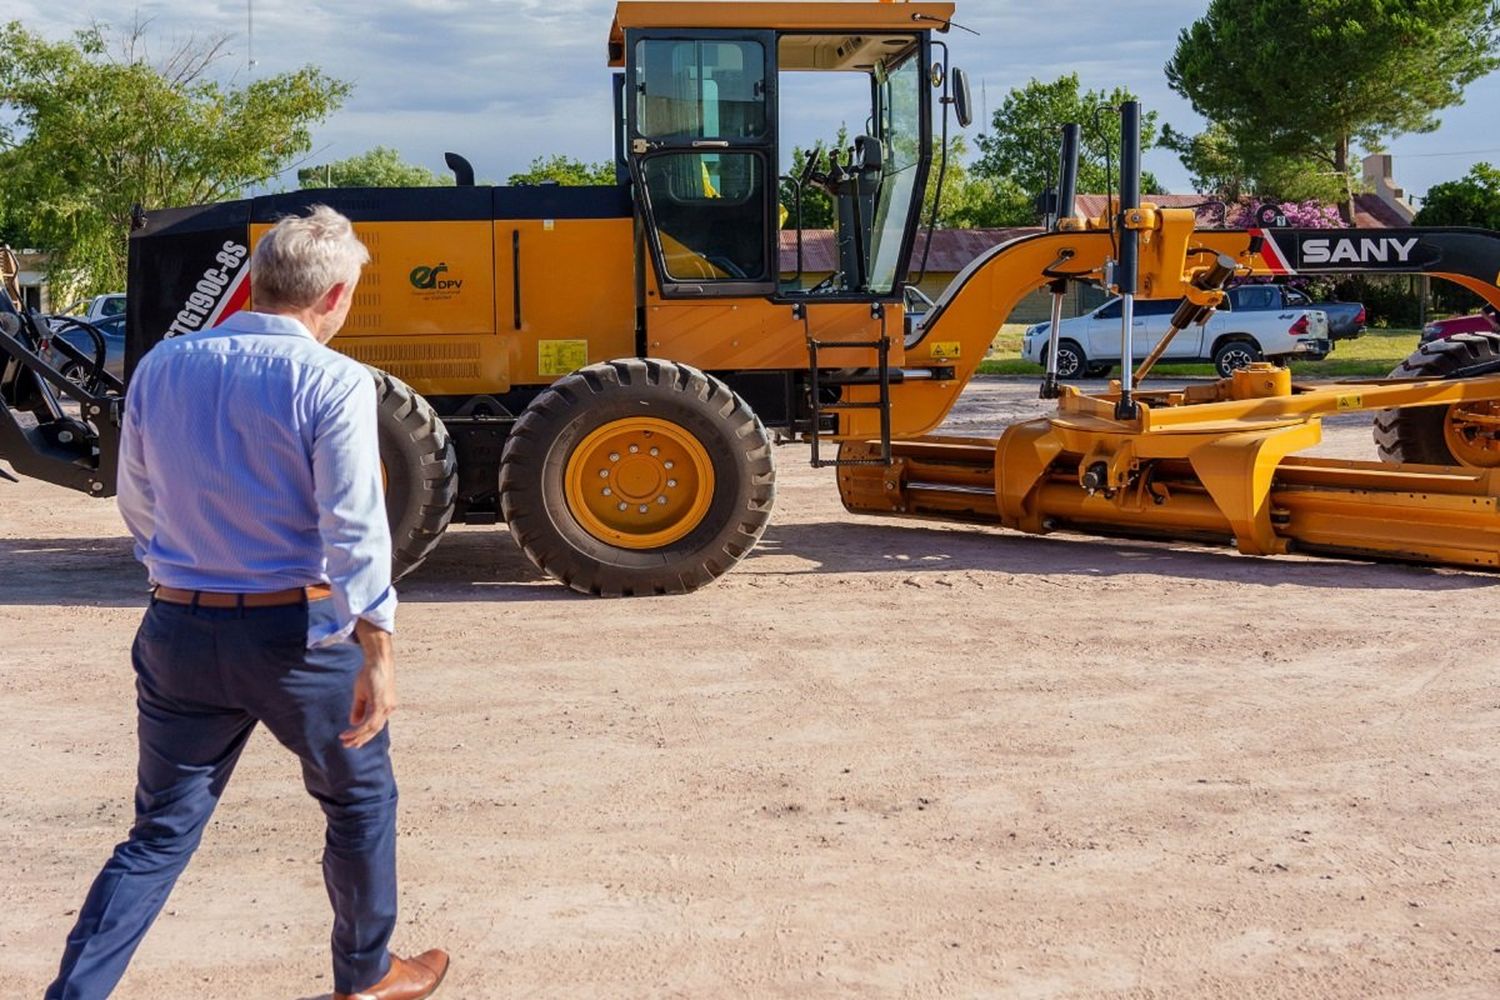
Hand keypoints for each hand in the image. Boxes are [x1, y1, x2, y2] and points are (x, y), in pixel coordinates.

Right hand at [341, 620, 396, 748]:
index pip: (376, 725)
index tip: (353, 741)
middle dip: (361, 739)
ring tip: (346, 742)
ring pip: (372, 728)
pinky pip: (370, 722)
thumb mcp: (362, 693)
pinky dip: (359, 729)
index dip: (364, 734)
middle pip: (375, 729)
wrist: (378, 660)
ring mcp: (387, 707)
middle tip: (348, 746)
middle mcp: (389, 708)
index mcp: (386, 706)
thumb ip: (359, 708)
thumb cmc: (370, 673)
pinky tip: (350, 733)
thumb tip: (354, 723)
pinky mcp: (382, 704)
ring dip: (358, 736)